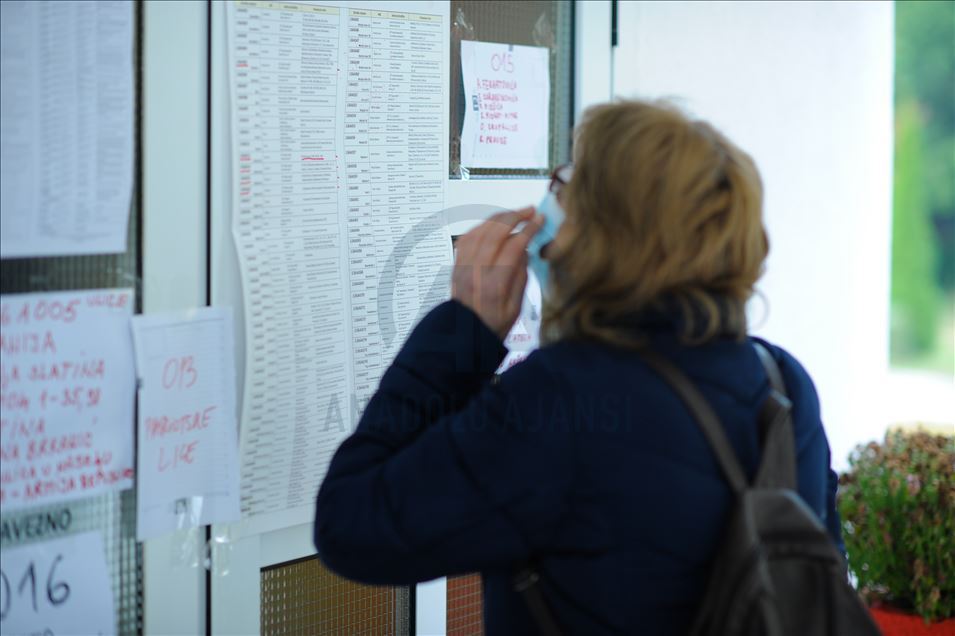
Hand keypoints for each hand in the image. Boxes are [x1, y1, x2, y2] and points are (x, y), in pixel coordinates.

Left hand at [452, 207, 542, 339]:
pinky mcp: (456, 264)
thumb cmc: (495, 324)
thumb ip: (521, 276)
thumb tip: (524, 249)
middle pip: (495, 233)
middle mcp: (476, 271)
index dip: (528, 230)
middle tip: (530, 211)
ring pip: (480, 231)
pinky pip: (467, 237)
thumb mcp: (516, 306)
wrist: (464, 334)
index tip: (540, 220)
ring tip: (515, 214)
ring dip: (498, 218)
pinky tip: (494, 224)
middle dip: (515, 217)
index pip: (513, 247)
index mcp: (495, 284)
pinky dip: (482, 226)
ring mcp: (463, 265)